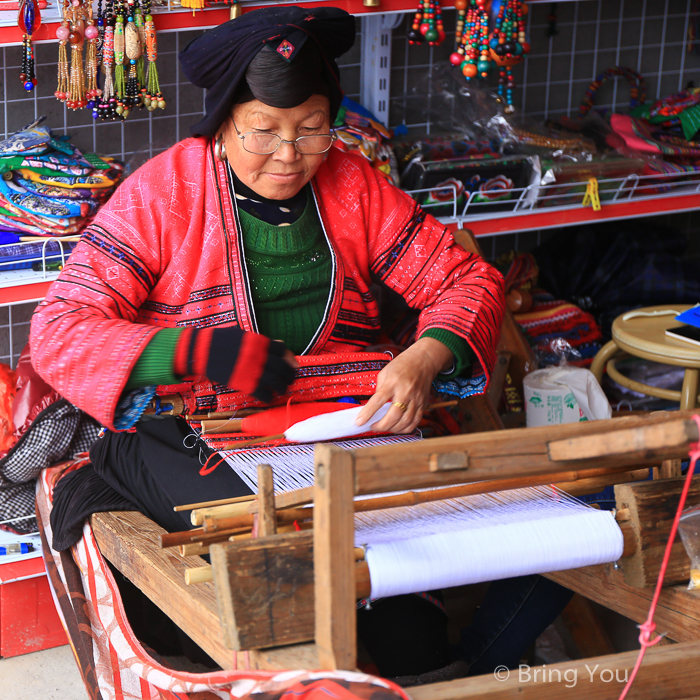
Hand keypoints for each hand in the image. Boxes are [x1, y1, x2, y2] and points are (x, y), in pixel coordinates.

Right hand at [174, 327, 298, 401]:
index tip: (290, 363)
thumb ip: (261, 342)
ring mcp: (253, 371)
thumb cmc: (221, 341)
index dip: (288, 358)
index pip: (282, 349)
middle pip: (282, 368)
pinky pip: (263, 393)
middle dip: (289, 375)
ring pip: (276, 382)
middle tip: (290, 380)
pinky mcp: (244, 383)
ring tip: (282, 390)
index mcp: (259, 343)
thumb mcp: (243, 336)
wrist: (201, 351)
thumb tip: (279, 345)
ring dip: (282, 387)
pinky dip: (268, 397)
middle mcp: (259, 356)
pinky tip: (269, 397)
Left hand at [355, 337, 452, 433]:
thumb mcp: (385, 373)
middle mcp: (405, 392)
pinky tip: (397, 427)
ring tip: (384, 427)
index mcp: (393, 382)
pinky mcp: (423, 405)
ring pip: (405, 422)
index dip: (368, 413)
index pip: (378, 400)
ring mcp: (416, 399)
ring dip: (392, 429)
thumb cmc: (402, 366)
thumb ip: (379, 390)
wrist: (423, 361)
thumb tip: (373, 407)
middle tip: (373, 426)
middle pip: (394, 415)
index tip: (359, 422)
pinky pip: (415, 422)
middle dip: (381, 426)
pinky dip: (405, 429)